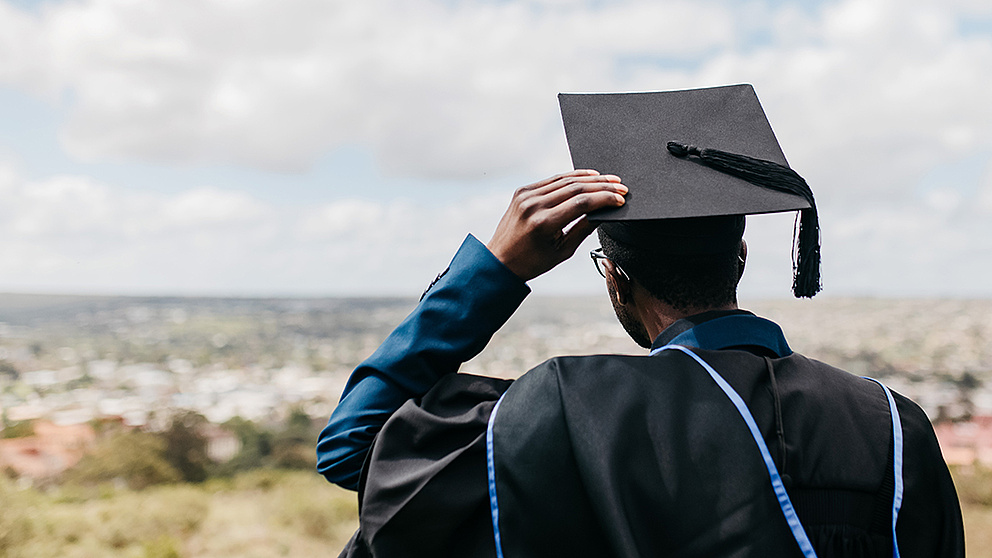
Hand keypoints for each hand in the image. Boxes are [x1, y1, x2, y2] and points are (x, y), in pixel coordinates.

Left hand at [487, 170, 626, 280]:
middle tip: (620, 187)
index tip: (620, 200)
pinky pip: (552, 180)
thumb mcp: (562, 251)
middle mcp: (533, 205)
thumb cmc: (532, 261)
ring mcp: (526, 195)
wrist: (500, 260)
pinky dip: (571, 177)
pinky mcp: (522, 191)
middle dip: (602, 187)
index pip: (581, 203)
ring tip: (609, 180)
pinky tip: (588, 177)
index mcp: (543, 223)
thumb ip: (584, 229)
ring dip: (590, 178)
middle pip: (575, 188)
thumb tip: (604, 212)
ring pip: (565, 180)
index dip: (604, 199)